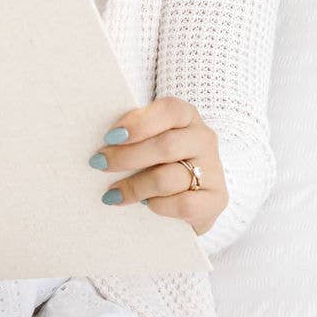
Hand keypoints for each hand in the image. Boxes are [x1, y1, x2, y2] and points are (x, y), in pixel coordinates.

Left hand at [89, 95, 228, 236]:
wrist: (193, 201)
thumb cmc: (161, 164)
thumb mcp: (150, 143)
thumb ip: (134, 137)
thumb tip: (101, 146)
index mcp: (187, 117)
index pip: (168, 110)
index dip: (138, 123)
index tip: (110, 137)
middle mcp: (203, 138)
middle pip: (166, 146)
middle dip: (127, 157)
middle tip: (100, 164)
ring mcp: (213, 169)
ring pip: (168, 178)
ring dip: (135, 187)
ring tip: (112, 195)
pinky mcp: (217, 199)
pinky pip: (182, 204)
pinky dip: (158, 206)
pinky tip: (146, 206)